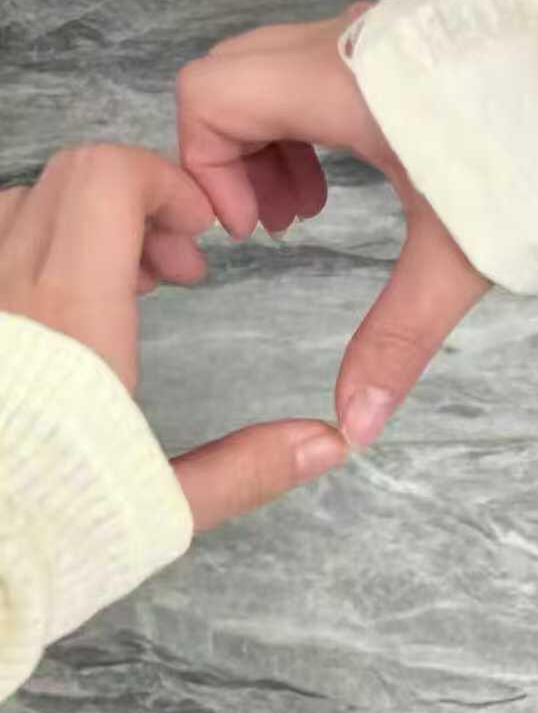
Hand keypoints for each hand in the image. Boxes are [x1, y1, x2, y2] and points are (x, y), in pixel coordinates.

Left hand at [0, 143, 346, 530]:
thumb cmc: (41, 534)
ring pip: (25, 206)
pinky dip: (38, 250)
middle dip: (136, 203)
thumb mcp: (160, 507)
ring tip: (127, 289)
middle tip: (178, 270)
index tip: (203, 232)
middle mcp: (5, 290)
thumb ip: (247, 469)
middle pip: (71, 179)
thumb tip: (330, 442)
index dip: (165, 184)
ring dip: (84, 225)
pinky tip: (68, 310)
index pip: (107, 178)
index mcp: (68, 319)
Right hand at [176, 6, 490, 447]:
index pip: (212, 98)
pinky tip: (343, 183)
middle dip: (233, 160)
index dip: (208, 170)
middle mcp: (348, 44)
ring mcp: (376, 40)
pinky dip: (309, 126)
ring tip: (306, 213)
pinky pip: (319, 75)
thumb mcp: (458, 258)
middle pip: (234, 83)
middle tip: (272, 228)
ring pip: (274, 76)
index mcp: (344, 82)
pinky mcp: (402, 51)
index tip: (253, 233)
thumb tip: (354, 421)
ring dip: (271, 146)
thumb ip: (397, 337)